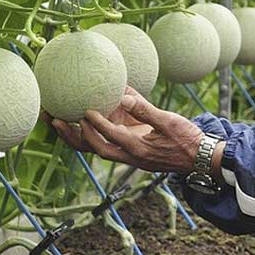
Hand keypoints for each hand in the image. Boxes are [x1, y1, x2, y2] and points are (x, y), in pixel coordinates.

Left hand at [43, 86, 203, 172]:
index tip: (85, 111)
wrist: (198, 158)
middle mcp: (129, 155)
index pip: (113, 136)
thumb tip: (124, 96)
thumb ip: (146, 110)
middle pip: (94, 148)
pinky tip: (79, 119)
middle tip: (55, 119)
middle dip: (73, 135)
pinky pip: (106, 142)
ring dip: (75, 137)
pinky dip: (91, 133)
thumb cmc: (187, 139)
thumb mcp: (170, 122)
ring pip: (96, 148)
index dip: (98, 125)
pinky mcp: (130, 151)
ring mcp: (128, 155)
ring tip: (56, 121)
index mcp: (139, 149)